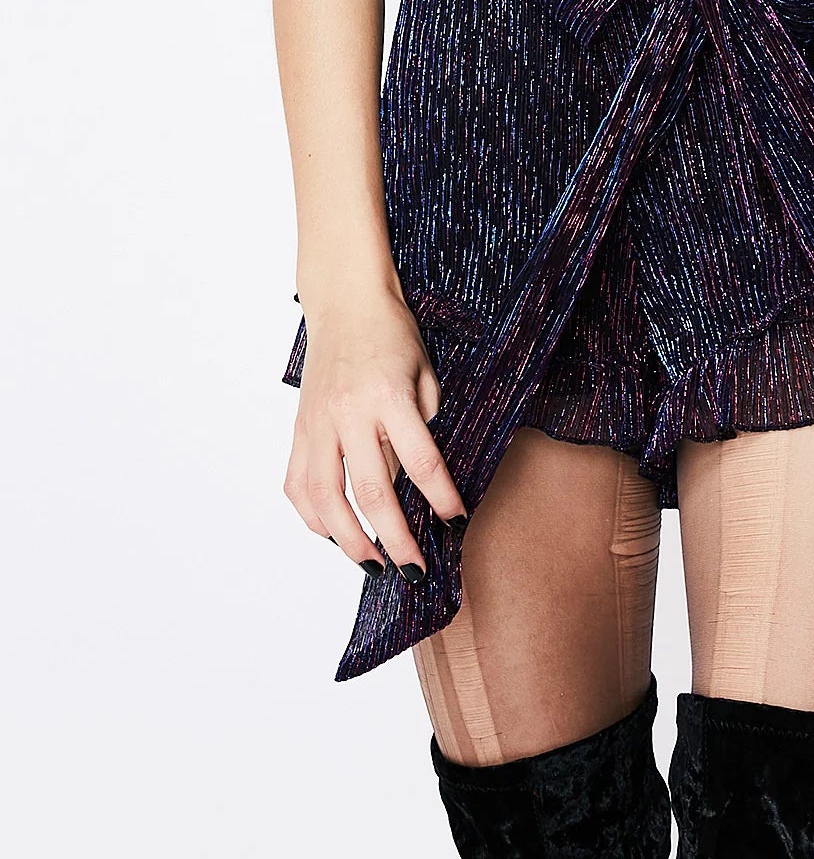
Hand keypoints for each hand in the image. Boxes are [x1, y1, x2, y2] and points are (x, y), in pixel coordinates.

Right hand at [283, 289, 465, 577]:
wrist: (345, 303)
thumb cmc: (393, 335)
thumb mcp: (424, 372)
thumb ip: (423, 424)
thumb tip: (419, 482)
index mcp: (389, 396)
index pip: (421, 461)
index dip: (441, 498)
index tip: (455, 524)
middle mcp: (349, 413)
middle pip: (371, 491)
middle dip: (395, 538)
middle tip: (415, 569)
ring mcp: (318, 423)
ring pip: (326, 498)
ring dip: (349, 540)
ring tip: (374, 565)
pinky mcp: (299, 428)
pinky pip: (298, 484)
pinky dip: (314, 518)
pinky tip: (335, 535)